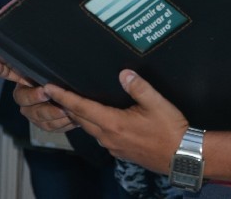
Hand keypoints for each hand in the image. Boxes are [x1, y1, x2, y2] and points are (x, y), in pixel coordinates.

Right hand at [0, 58, 75, 132]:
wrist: (79, 100)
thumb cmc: (65, 82)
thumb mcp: (58, 71)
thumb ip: (47, 65)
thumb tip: (29, 51)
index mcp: (25, 78)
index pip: (9, 71)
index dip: (1, 68)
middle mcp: (25, 95)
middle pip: (22, 98)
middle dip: (34, 96)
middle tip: (46, 92)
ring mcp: (32, 111)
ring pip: (36, 115)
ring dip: (51, 113)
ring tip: (65, 109)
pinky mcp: (42, 124)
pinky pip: (48, 126)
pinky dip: (59, 123)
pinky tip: (69, 117)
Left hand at [44, 69, 188, 172]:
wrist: (182, 156)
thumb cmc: (170, 130)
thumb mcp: (157, 103)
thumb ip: (138, 87)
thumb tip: (124, 73)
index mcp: (114, 124)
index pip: (81, 108)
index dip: (64, 97)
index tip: (49, 88)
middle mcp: (109, 137)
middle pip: (81, 119)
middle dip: (67, 105)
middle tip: (55, 92)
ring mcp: (113, 147)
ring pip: (90, 129)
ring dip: (80, 116)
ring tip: (73, 102)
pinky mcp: (120, 152)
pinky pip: (100, 136)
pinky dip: (93, 125)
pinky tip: (98, 118)